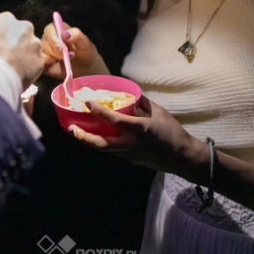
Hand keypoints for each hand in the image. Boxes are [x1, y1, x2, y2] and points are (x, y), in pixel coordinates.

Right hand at [0, 12, 42, 87]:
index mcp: (6, 19)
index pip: (5, 25)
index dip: (0, 37)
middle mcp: (25, 28)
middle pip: (22, 36)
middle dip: (15, 45)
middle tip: (5, 59)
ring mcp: (34, 45)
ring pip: (30, 50)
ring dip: (23, 58)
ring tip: (11, 71)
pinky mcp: (40, 63)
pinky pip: (34, 66)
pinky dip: (28, 72)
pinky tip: (16, 78)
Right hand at [40, 21, 109, 78]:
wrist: (86, 68)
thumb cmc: (85, 52)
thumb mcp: (85, 43)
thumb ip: (77, 35)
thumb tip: (65, 34)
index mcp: (58, 30)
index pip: (49, 29)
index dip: (52, 38)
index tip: (61, 47)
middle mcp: (49, 39)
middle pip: (43, 42)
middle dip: (54, 51)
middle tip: (65, 57)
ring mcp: (45, 52)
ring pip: (40, 53)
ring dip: (51, 59)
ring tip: (64, 61)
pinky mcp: (44, 63)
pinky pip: (39, 63)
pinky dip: (45, 65)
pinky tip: (55, 66)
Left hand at [66, 95, 204, 177]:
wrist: (182, 158)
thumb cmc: (173, 133)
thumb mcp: (160, 112)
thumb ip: (143, 103)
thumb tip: (131, 94)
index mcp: (139, 129)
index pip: (114, 120)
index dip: (99, 111)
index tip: (87, 103)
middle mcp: (130, 144)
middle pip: (101, 144)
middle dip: (84, 137)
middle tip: (71, 129)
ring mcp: (129, 154)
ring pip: (104, 149)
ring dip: (90, 141)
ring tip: (77, 131)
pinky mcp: (131, 160)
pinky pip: (113, 150)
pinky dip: (103, 143)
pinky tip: (98, 136)